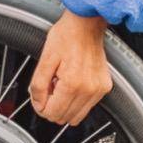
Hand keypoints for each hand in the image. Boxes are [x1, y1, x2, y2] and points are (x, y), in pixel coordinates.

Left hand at [29, 9, 111, 126]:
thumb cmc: (66, 36)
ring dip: (65, 106)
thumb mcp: (45, 58)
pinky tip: (71, 85)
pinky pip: (88, 106)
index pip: (53, 113)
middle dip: (53, 107)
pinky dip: (77, 101)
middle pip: (65, 117)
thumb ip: (38, 85)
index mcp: (72, 83)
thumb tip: (38, 104)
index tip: (39, 98)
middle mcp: (89, 90)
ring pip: (77, 116)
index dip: (41, 108)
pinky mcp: (105, 87)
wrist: (86, 24)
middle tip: (49, 88)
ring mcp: (99, 90)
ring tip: (60, 86)